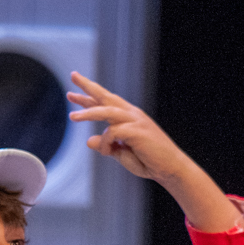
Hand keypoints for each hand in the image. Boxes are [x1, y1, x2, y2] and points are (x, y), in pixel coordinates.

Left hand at [66, 73, 239, 230]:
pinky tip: (107, 152)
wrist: (171, 169)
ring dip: (88, 113)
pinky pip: (113, 132)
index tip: (72, 93)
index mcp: (129, 117)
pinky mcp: (137, 131)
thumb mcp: (122, 154)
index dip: (88, 98)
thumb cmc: (149, 161)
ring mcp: (136, 121)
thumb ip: (106, 146)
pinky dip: (106, 143)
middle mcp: (132, 114)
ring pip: (106, 110)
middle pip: (106, 96)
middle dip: (88, 86)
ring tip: (73, 117)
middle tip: (73, 75)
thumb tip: (88, 141)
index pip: (105, 103)